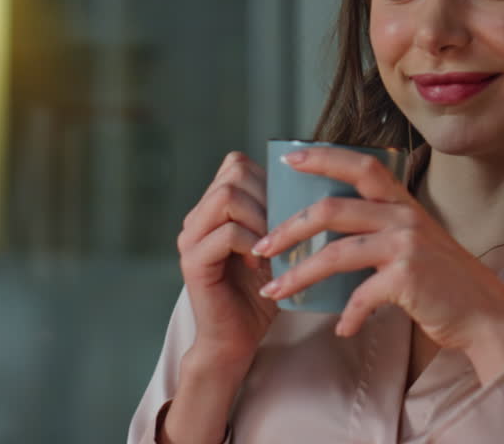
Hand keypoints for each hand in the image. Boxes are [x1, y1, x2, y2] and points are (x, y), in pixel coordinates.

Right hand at [176, 151, 278, 370]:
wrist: (236, 340)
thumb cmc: (261, 293)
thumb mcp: (275, 245)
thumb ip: (278, 213)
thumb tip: (312, 182)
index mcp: (212, 209)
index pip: (236, 163)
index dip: (267, 178)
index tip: (285, 209)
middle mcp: (196, 218)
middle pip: (233, 172)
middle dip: (267, 196)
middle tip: (280, 228)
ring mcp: (190, 238)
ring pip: (227, 197)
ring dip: (260, 217)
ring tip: (271, 245)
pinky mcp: (193, 262)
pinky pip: (227, 232)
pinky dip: (251, 244)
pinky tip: (260, 264)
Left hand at [251, 147, 503, 379]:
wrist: (487, 314)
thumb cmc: (446, 282)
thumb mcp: (416, 242)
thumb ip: (382, 230)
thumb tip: (331, 233)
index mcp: (404, 204)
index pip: (361, 165)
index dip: (324, 158)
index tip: (289, 160)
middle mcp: (404, 217)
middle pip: (332, 208)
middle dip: (290, 227)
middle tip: (262, 246)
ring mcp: (406, 246)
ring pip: (336, 253)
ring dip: (299, 274)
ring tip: (275, 291)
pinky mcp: (407, 278)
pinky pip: (361, 296)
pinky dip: (347, 316)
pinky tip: (342, 329)